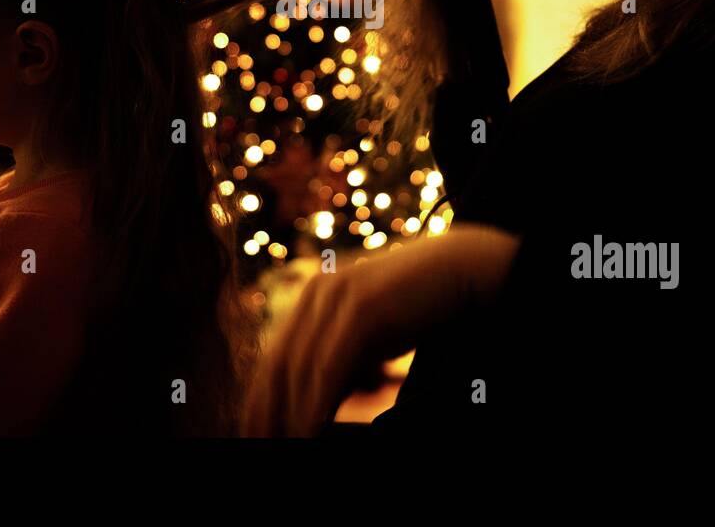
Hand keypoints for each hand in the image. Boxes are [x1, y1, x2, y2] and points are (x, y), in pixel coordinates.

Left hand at [242, 223, 521, 436]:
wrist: (460, 270)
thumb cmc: (417, 307)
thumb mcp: (371, 339)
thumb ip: (344, 365)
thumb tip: (320, 407)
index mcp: (313, 297)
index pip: (274, 356)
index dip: (260, 399)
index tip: (255, 431)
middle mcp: (317, 293)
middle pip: (277, 363)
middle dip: (265, 410)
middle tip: (259, 443)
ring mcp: (336, 296)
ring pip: (298, 367)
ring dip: (288, 414)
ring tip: (284, 444)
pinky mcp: (360, 308)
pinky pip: (329, 366)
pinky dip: (316, 403)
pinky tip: (309, 430)